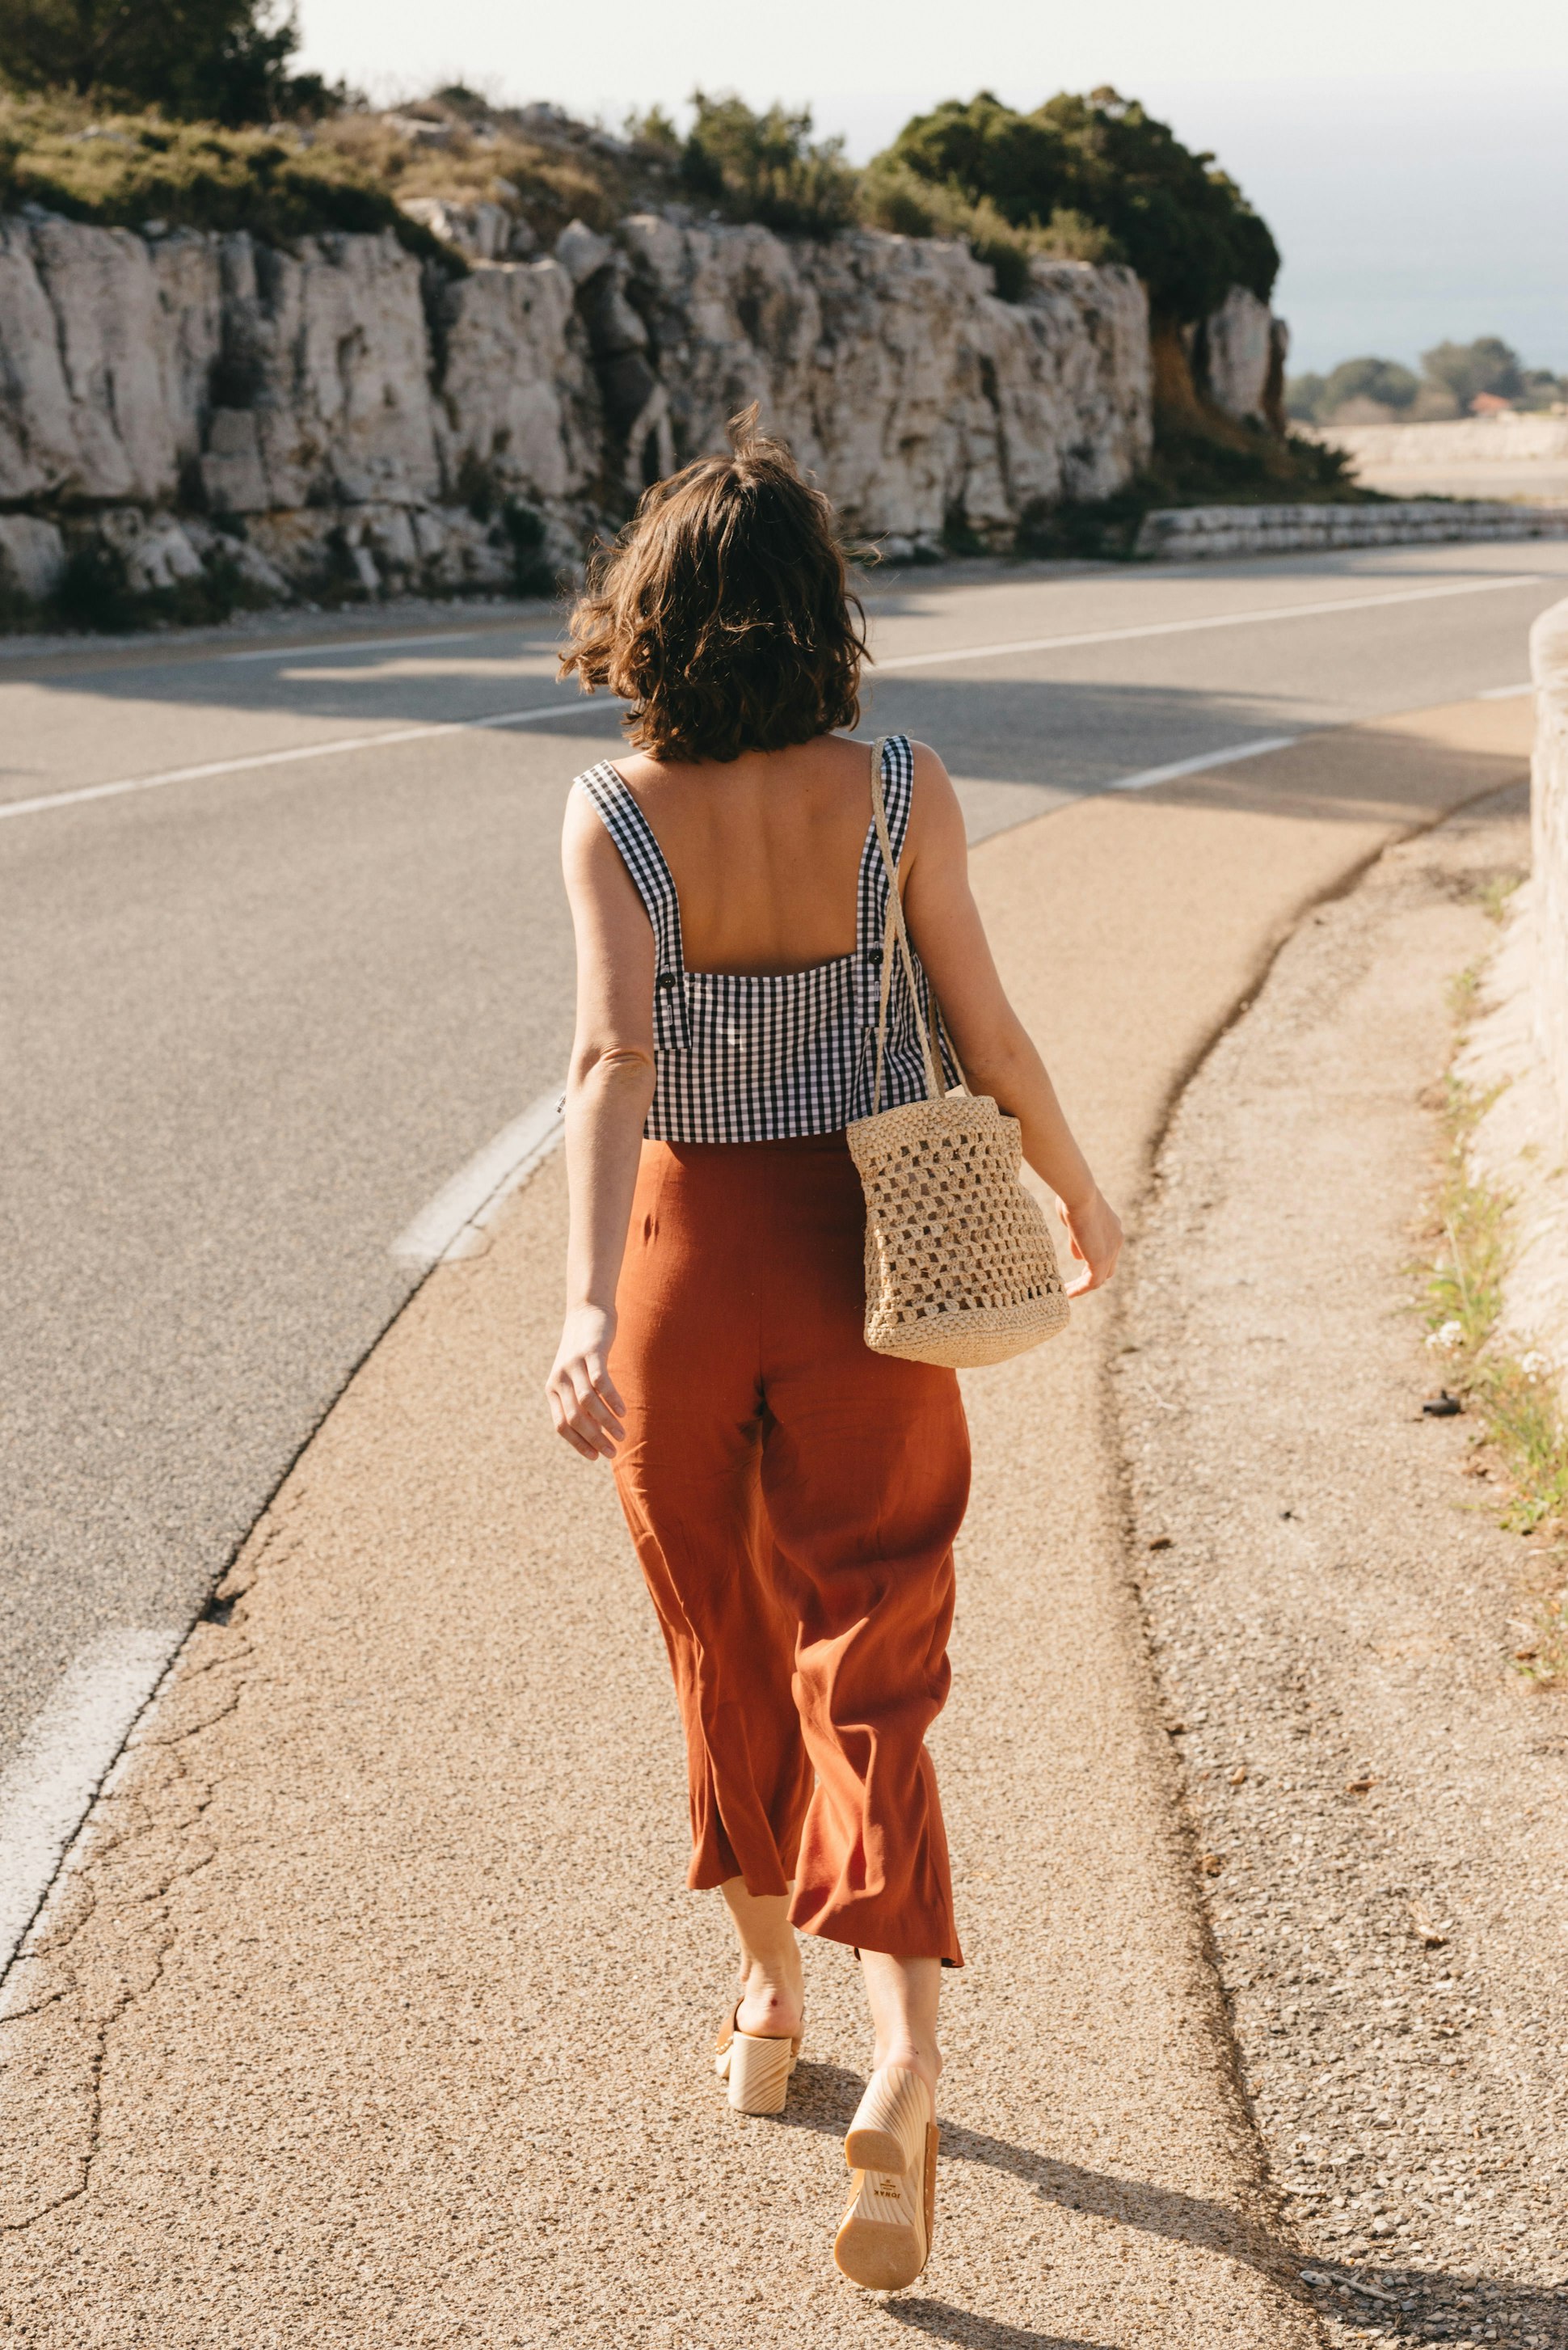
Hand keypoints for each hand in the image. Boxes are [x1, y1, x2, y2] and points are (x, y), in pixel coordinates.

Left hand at [546, 1304, 625, 1460]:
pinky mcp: (590, 1353)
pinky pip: (600, 1381)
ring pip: (587, 1403)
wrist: (587, 1312)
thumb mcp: (576, 1377)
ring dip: (605, 1422)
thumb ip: (581, 1401)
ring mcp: (573, 1365)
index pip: (562, 1425)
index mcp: (553, 1389)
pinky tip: (623, 1411)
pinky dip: (612, 1399)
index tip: (596, 1456)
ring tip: (621, 1434)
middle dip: (594, 1438)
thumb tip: (597, 1432)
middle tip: (613, 1452)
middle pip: (575, 1418)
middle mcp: (559, 1379)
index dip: (578, 1443)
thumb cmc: (585, 1352)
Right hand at [1057, 1185, 1121, 1296]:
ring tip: (1067, 1292)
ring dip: (1083, 1286)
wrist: (1080, 1194)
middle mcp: (1116, 1241)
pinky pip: (1091, 1282)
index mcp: (1112, 1229)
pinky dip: (1080, 1289)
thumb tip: (1078, 1257)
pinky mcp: (1100, 1260)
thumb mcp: (1075, 1221)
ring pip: (1099, 1277)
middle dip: (1090, 1276)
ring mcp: (1111, 1251)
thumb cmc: (1073, 1198)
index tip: (1078, 1268)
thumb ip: (1077, 1240)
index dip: (1093, 1261)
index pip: (1106, 1252)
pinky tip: (1067, 1293)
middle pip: (1107, 1268)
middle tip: (1074, 1284)